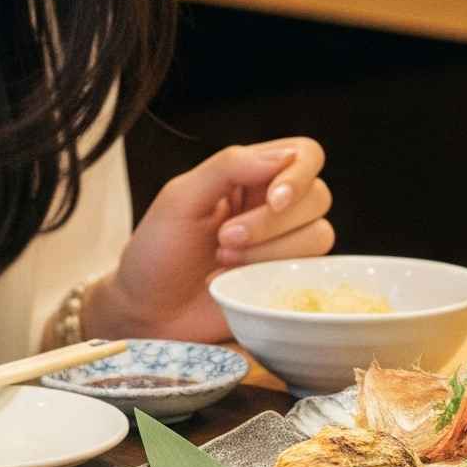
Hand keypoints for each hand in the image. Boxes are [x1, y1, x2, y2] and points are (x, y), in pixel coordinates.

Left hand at [92, 139, 332, 344]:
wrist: (147, 311)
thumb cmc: (157, 252)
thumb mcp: (180, 198)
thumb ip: (229, 166)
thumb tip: (285, 157)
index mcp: (252, 175)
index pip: (305, 155)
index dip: (299, 175)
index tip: (273, 199)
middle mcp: (276, 207)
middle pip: (317, 196)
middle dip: (270, 223)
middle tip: (223, 239)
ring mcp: (285, 246)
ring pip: (319, 235)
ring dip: (269, 251)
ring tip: (223, 261)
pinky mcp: (288, 281)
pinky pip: (312, 272)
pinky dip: (274, 275)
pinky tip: (237, 283)